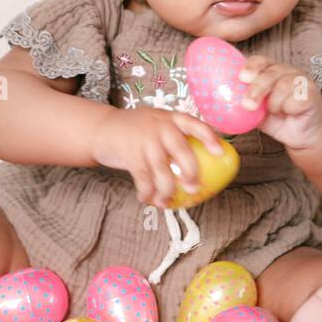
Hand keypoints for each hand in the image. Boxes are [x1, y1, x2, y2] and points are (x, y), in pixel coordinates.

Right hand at [90, 106, 225, 207]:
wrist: (102, 128)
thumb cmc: (136, 130)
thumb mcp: (156, 123)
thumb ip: (173, 137)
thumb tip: (198, 167)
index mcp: (171, 118)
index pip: (195, 125)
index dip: (209, 138)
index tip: (220, 152)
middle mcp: (160, 127)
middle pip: (182, 151)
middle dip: (190, 172)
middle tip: (194, 189)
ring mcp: (145, 140)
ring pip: (162, 171)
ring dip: (166, 191)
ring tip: (165, 202)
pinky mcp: (130, 155)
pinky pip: (144, 179)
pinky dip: (146, 193)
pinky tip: (147, 198)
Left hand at [238, 54, 321, 152]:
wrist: (300, 135)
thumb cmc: (276, 120)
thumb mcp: (255, 111)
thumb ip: (243, 103)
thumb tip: (218, 104)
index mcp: (270, 71)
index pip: (260, 61)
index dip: (251, 67)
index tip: (242, 77)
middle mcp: (286, 71)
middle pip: (270, 73)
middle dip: (256, 89)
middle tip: (247, 105)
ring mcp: (301, 80)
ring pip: (283, 85)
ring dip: (274, 103)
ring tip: (275, 112)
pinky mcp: (312, 93)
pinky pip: (297, 98)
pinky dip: (289, 108)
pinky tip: (289, 113)